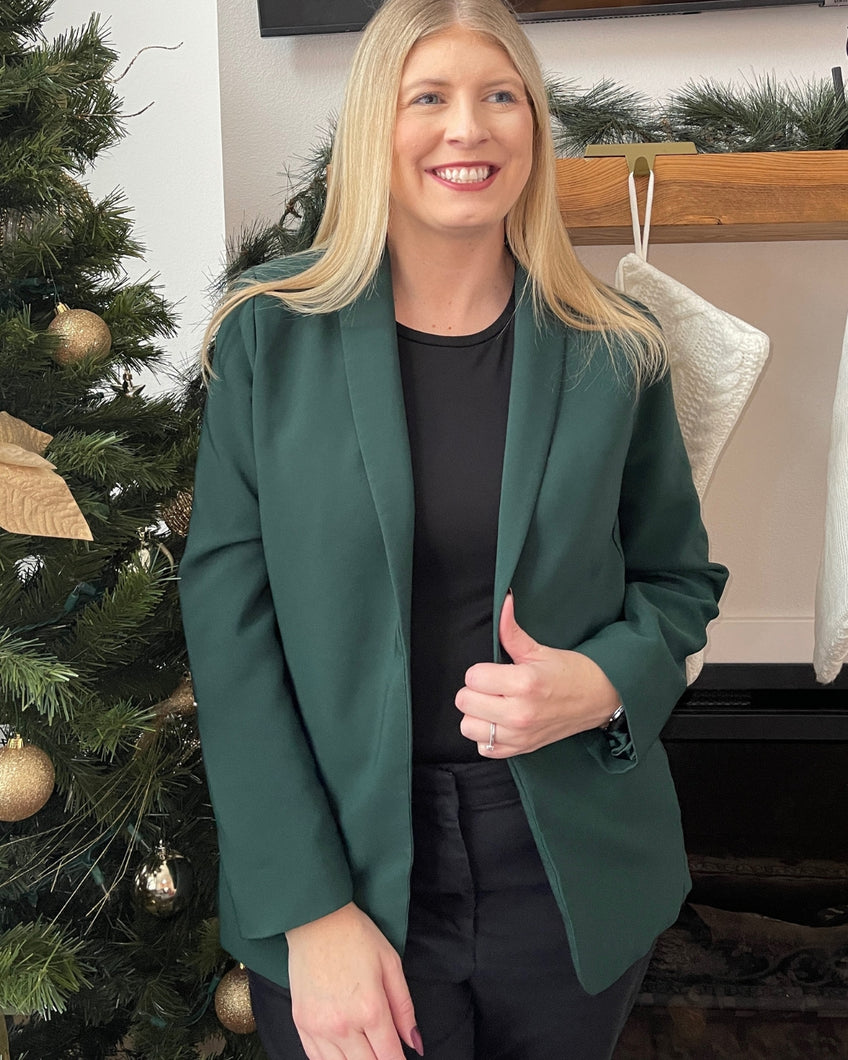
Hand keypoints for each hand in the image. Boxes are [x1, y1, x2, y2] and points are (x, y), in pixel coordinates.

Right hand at [286, 902, 422, 1058]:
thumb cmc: (355, 935)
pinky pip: (317, 1059)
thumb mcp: (391, 964)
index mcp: (370, 1009)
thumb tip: (414, 1042)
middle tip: (385, 1052)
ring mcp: (319, 1027)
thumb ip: (404, 1008)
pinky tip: (344, 1053)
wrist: (316, 918)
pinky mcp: (301, 1024)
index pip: (390, 1057)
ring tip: (366, 1051)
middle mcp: (343, 1025)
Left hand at [455, 592, 620, 756]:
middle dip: (475, 690)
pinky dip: (487, 735)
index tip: (494, 670)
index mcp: (523, 683)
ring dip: (477, 715)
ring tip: (493, 704)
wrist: (599, 699)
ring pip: (468, 726)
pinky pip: (483, 747)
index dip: (480, 671)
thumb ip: (511, 631)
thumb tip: (503, 601)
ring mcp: (519, 735)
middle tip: (493, 686)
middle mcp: (518, 713)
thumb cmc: (570, 672)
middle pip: (465, 701)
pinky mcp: (521, 750)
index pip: (472, 677)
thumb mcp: (539, 650)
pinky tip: (499, 722)